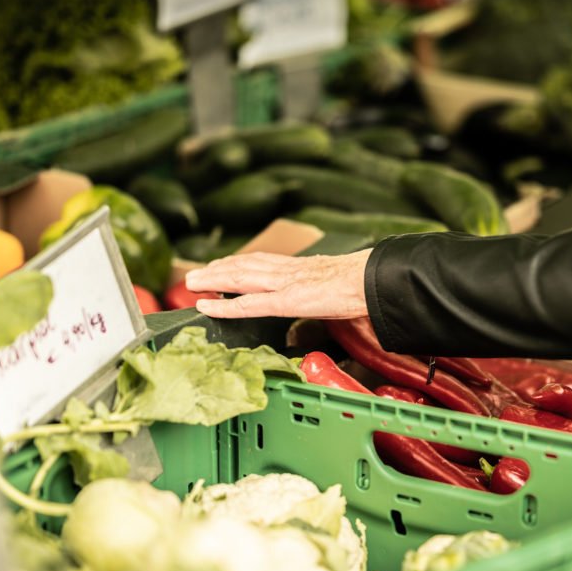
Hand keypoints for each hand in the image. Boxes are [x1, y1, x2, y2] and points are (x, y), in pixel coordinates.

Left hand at [185, 250, 371, 318]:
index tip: (221, 267)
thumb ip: (326, 294)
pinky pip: (250, 304)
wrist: (379, 281)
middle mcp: (289, 271)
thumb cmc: (367, 286)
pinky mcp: (288, 300)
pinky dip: (225, 306)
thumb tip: (327, 303)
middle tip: (194, 276)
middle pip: (244, 267)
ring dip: (212, 281)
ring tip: (192, 284)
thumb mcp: (340, 288)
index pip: (263, 263)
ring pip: (240, 279)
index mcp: (302, 268)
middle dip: (217, 270)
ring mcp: (287, 284)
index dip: (238, 265)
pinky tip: (207, 307)